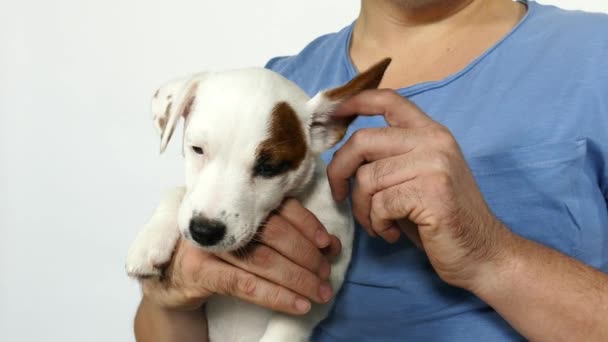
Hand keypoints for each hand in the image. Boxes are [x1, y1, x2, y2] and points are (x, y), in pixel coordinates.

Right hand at [141, 199, 340, 314]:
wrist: (168, 278)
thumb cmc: (215, 255)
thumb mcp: (243, 235)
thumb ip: (277, 231)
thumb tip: (327, 242)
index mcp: (236, 204)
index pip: (279, 208)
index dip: (308, 225)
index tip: (328, 244)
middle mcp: (222, 219)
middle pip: (274, 233)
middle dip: (306, 255)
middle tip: (326, 273)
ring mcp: (208, 244)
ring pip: (263, 261)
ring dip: (297, 279)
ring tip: (320, 292)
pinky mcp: (200, 272)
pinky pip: (245, 286)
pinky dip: (276, 297)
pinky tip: (298, 305)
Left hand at [327, 89, 514, 290]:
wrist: (482, 253)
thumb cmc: (441, 219)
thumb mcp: (416, 177)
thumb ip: (388, 158)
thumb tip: (342, 156)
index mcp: (430, 132)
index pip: (389, 100)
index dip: (355, 102)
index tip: (333, 112)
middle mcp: (433, 141)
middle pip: (362, 140)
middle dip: (339, 171)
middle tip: (339, 194)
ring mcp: (434, 164)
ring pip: (367, 178)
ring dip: (362, 209)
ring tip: (378, 224)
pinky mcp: (431, 192)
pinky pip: (380, 204)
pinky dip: (377, 224)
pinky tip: (392, 233)